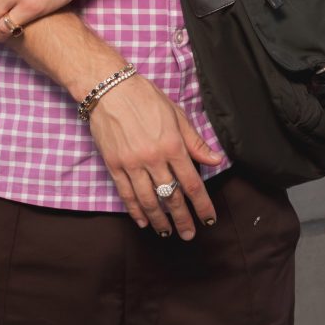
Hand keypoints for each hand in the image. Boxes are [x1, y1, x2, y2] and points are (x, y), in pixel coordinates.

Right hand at [84, 72, 223, 237]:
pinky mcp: (114, 165)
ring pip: (148, 200)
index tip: (209, 219)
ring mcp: (131, 164)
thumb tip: (215, 160)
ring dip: (159, 220)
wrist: (109, 89)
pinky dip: (135, 210)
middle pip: (171, 197)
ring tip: (167, 233)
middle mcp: (153, 159)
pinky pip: (126, 194)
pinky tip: (142, 221)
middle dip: (182, 219)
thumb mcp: (176, 115)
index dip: (202, 205)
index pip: (192, 183)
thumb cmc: (145, 98)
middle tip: (189, 235)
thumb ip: (195, 142)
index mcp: (172, 146)